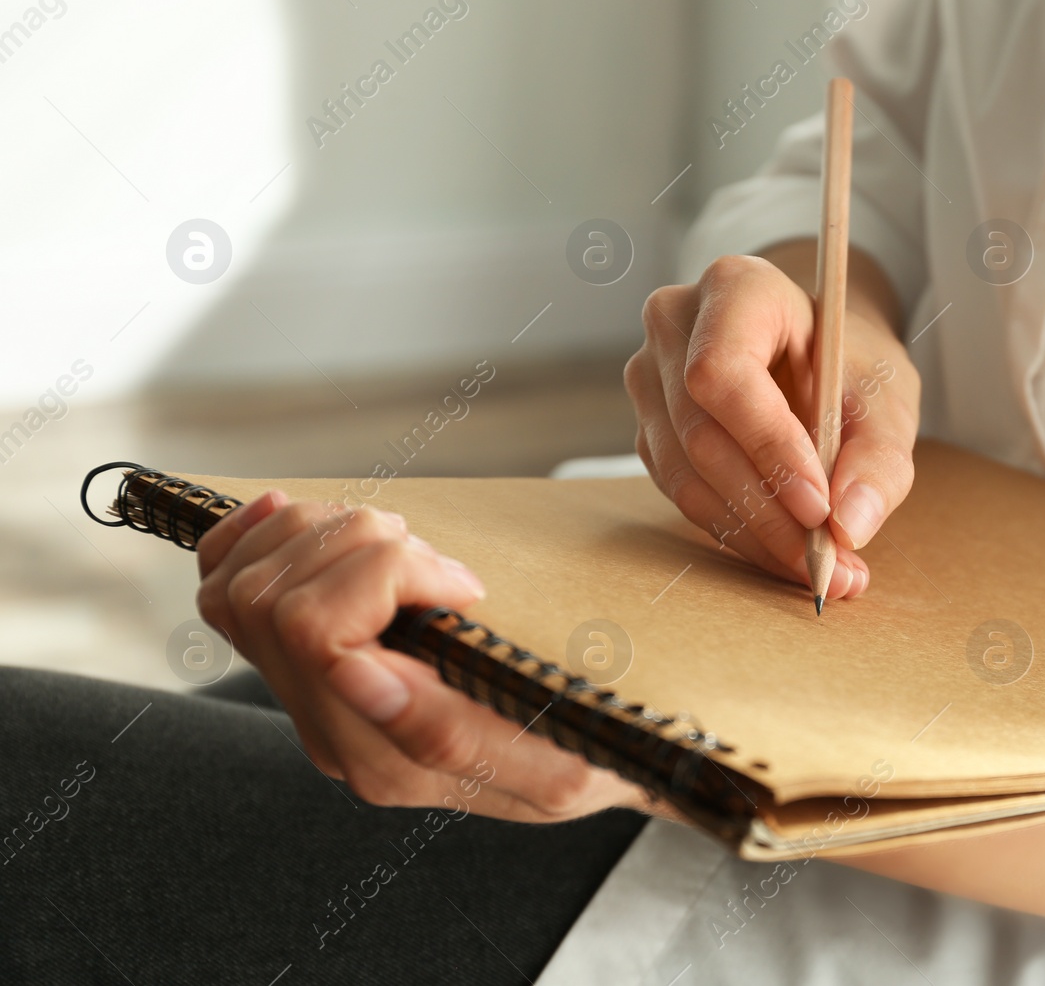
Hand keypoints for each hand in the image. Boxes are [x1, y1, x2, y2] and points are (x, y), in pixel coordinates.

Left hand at [196, 495, 659, 822]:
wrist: (574, 759)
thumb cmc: (581, 756)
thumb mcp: (557, 765)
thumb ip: (453, 734)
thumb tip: (357, 674)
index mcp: (382, 760)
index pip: (315, 631)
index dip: (385, 574)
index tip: (466, 585)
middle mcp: (327, 733)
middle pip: (272, 599)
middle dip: (360, 545)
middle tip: (439, 561)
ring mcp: (303, 696)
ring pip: (243, 586)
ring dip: (324, 535)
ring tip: (404, 548)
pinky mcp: (297, 659)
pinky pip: (224, 588)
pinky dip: (253, 537)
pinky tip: (297, 517)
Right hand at [624, 248, 919, 597]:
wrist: (816, 357)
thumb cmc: (850, 364)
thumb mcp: (887, 398)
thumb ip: (880, 457)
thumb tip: (850, 525)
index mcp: (735, 288)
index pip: (723, 372)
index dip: (767, 445)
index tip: (821, 506)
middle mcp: (674, 325)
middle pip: (701, 433)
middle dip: (768, 508)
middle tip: (830, 560)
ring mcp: (650, 378)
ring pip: (686, 473)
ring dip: (754, 534)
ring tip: (822, 570)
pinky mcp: (650, 429)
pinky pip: (682, 493)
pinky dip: (737, 533)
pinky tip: (786, 554)